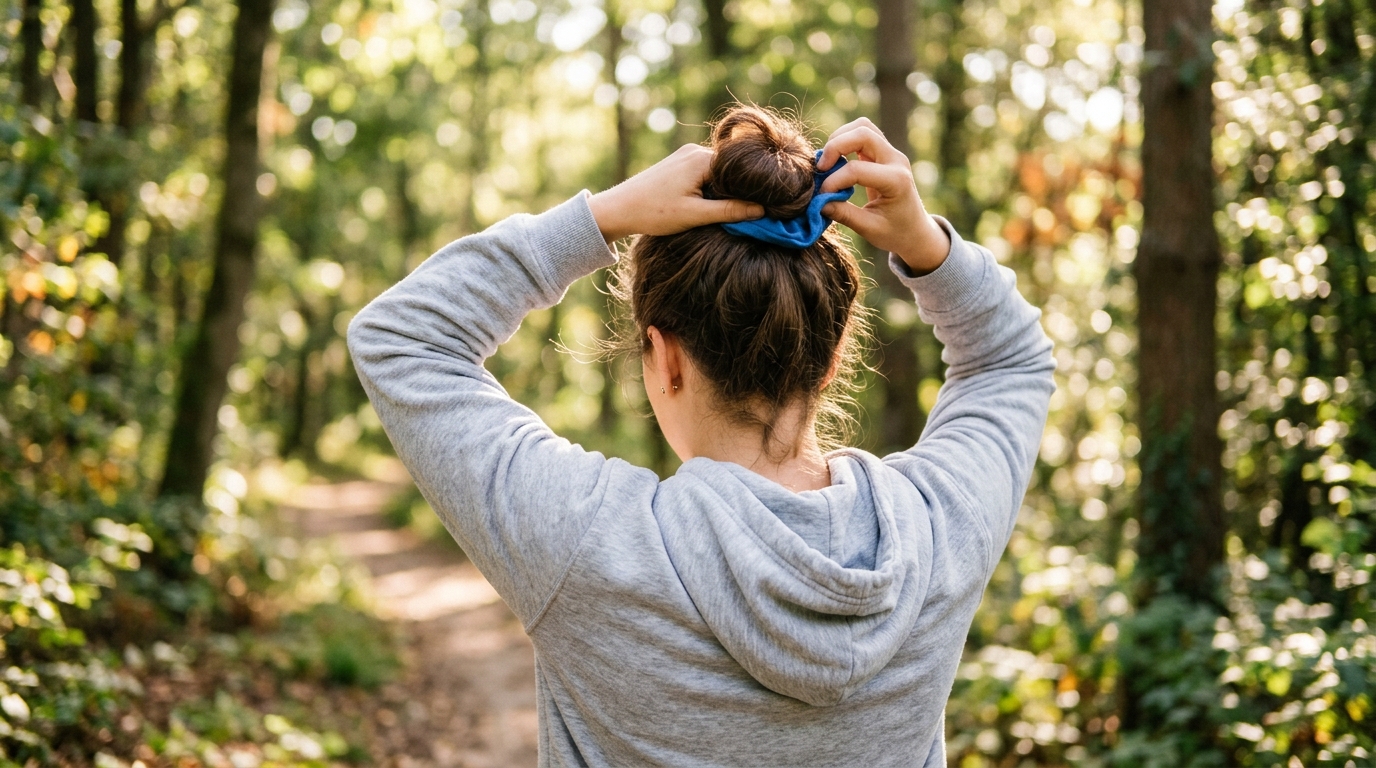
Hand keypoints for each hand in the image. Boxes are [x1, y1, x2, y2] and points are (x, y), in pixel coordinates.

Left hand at [587, 144, 763, 241]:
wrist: (618, 208)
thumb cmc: (654, 212)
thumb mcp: (695, 215)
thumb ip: (730, 211)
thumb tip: (762, 210)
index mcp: (702, 159)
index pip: (741, 169)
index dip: (752, 188)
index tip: (762, 207)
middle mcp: (695, 151)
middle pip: (730, 169)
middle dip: (738, 189)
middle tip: (748, 212)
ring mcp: (685, 156)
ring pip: (717, 172)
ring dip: (723, 190)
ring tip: (727, 210)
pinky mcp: (678, 164)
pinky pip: (704, 172)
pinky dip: (710, 187)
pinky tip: (708, 204)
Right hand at [817, 118, 949, 274]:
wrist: (916, 231)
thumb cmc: (895, 233)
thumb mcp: (869, 229)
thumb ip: (844, 214)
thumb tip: (817, 203)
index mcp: (896, 181)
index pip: (857, 169)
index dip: (834, 181)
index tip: (821, 196)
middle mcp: (896, 161)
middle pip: (863, 133)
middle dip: (836, 146)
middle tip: (821, 168)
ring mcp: (892, 153)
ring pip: (863, 126)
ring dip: (840, 138)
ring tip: (827, 161)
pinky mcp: (884, 152)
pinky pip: (863, 133)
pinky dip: (845, 140)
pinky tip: (835, 160)